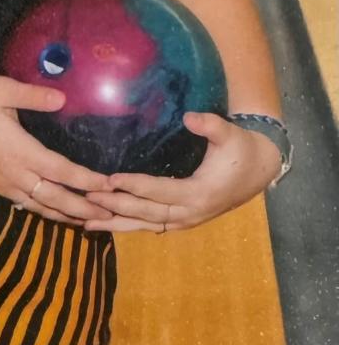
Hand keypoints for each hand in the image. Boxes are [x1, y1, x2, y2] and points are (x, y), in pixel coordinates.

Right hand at [0, 76, 114, 226]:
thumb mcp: (0, 90)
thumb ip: (33, 96)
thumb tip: (63, 99)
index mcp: (20, 150)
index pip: (62, 172)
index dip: (87, 182)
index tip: (109, 187)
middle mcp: (13, 173)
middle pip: (55, 199)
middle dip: (83, 209)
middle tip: (108, 218)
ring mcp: (0, 182)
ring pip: (39, 206)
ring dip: (64, 215)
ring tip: (86, 222)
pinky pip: (22, 203)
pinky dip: (42, 210)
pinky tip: (50, 211)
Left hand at [81, 112, 283, 233]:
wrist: (258, 170)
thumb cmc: (240, 149)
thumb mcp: (229, 134)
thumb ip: (210, 125)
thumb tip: (189, 117)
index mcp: (199, 194)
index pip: (160, 191)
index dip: (135, 186)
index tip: (110, 180)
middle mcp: (190, 213)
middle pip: (147, 212)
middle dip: (116, 205)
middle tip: (87, 197)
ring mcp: (185, 221)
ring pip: (145, 225)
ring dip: (116, 223)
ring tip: (85, 222)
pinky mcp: (181, 221)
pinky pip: (151, 226)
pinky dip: (127, 226)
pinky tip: (105, 225)